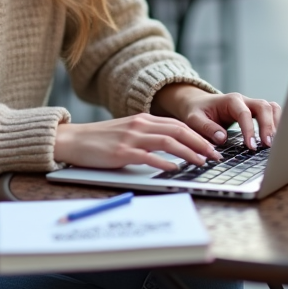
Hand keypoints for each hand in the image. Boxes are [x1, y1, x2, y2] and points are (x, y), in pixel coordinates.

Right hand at [53, 114, 222, 171]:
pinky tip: (175, 169)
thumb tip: (170, 149)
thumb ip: (147, 136)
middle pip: (178, 131)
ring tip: (202, 162)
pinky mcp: (121, 153)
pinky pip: (148, 156)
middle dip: (201, 143)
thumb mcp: (127, 132)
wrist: (72, 139)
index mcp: (143, 119)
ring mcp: (131, 138)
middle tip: (215, 155)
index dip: (198, 135)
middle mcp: (140, 125)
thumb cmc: (99, 140)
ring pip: (168, 142)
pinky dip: (164, 162)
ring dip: (189, 152)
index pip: (178, 125)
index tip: (212, 146)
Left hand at [152, 83, 280, 150]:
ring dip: (277, 124)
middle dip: (268, 126)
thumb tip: (222, 138)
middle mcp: (244, 100)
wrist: (198, 104)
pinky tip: (276, 139)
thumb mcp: (194, 119)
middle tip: (268, 146)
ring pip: (272, 108)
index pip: (245, 113)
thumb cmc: (196, 111)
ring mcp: (252, 105)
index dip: (249, 130)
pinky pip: (272, 114)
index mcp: (230, 100)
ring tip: (276, 143)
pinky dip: (277, 124)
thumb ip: (206, 128)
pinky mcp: (256, 112)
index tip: (251, 146)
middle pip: (264, 107)